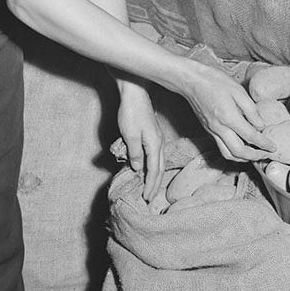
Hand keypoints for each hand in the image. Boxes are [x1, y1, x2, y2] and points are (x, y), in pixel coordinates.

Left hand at [116, 83, 163, 201]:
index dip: (150, 184)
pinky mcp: (152, 133)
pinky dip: (153, 165)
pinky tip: (147, 168)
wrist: (135, 92)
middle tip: (150, 197)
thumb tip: (138, 168)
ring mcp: (157, 137)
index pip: (154, 170)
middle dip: (155, 184)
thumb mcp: (129, 135)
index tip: (147, 197)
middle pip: (160, 168)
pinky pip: (155, 154)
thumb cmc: (131, 112)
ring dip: (155, 175)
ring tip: (150, 186)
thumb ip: (134, 153)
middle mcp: (159, 142)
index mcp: (154, 144)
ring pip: (158, 161)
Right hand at [178, 61, 275, 162]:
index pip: (250, 136)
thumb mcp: (238, 90)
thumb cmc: (215, 81)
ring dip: (243, 158)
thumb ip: (251, 110)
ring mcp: (212, 131)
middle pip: (239, 152)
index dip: (264, 144)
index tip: (274, 147)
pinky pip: (222, 148)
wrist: (191, 81)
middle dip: (255, 156)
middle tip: (267, 154)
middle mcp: (219, 128)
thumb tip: (261, 125)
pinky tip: (242, 147)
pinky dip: (234, 152)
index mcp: (228, 117)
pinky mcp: (208, 131)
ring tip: (255, 154)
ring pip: (228, 154)